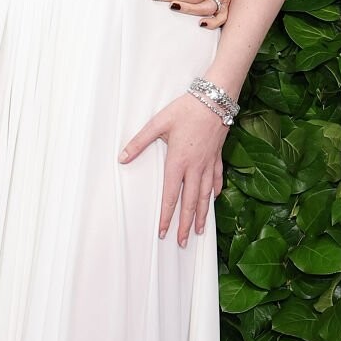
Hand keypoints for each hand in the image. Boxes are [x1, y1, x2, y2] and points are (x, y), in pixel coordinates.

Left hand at [119, 93, 225, 245]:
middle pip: (190, 203)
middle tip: (182, 242)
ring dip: (202, 215)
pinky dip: (214, 192)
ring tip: (200, 231)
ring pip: (205, 196)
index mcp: (178, 162)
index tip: (163, 232)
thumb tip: (122, 157)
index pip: (170, 196)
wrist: (215, 98)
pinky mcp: (217, 156)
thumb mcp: (158, 123)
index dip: (166, 216)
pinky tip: (212, 200)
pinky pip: (216, 179)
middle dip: (185, 225)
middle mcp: (195, 167)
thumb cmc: (186, 109)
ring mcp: (208, 163)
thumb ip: (139, 142)